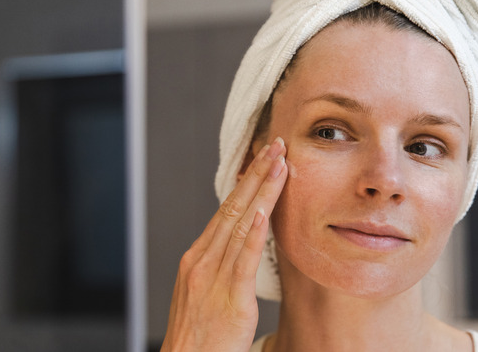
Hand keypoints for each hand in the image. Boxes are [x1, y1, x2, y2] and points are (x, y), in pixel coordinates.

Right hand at [161, 137, 287, 351]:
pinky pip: (243, 259)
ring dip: (262, 192)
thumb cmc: (198, 339)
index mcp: (197, 259)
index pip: (225, 212)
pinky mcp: (229, 297)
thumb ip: (221, 270)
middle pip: (233, 209)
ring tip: (280, 165)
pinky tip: (265, 211)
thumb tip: (243, 250)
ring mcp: (213, 277)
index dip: (245, 184)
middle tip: (275, 146)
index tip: (262, 161)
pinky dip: (255, 232)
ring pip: (242, 225)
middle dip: (256, 175)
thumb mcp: (205, 296)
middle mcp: (202, 261)